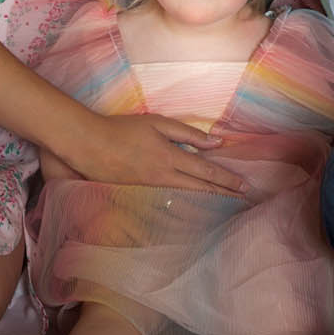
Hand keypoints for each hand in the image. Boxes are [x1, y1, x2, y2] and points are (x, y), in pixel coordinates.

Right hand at [49, 112, 247, 194]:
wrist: (89, 144)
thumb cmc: (123, 129)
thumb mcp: (157, 123)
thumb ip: (187, 133)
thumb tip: (215, 142)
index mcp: (170, 157)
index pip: (206, 172)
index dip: (227, 180)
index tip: (244, 186)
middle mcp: (164, 177)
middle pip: (201, 189)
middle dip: (224, 195)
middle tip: (243, 201)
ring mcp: (151, 189)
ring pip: (187, 199)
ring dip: (208, 203)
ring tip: (225, 207)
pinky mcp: (139, 195)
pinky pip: (169, 203)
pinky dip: (186, 207)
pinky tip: (194, 211)